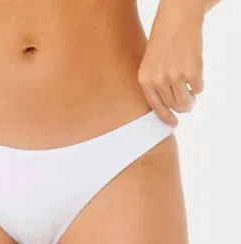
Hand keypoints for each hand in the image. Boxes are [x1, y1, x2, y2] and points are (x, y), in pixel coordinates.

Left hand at [138, 2, 204, 126]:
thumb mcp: (150, 66)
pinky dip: (199, 84)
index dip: (166, 118)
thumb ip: (156, 87)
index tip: (173, 123)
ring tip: (189, 88)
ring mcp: (175, 77)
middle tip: (186, 99)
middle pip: (174, 105)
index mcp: (144, 81)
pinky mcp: (192, 72)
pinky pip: (199, 89)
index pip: (156, 108)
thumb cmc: (163, 44)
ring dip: (191, 98)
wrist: (176, 20)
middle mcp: (158, 81)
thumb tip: (172, 110)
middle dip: (182, 105)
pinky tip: (194, 71)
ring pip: (186, 101)